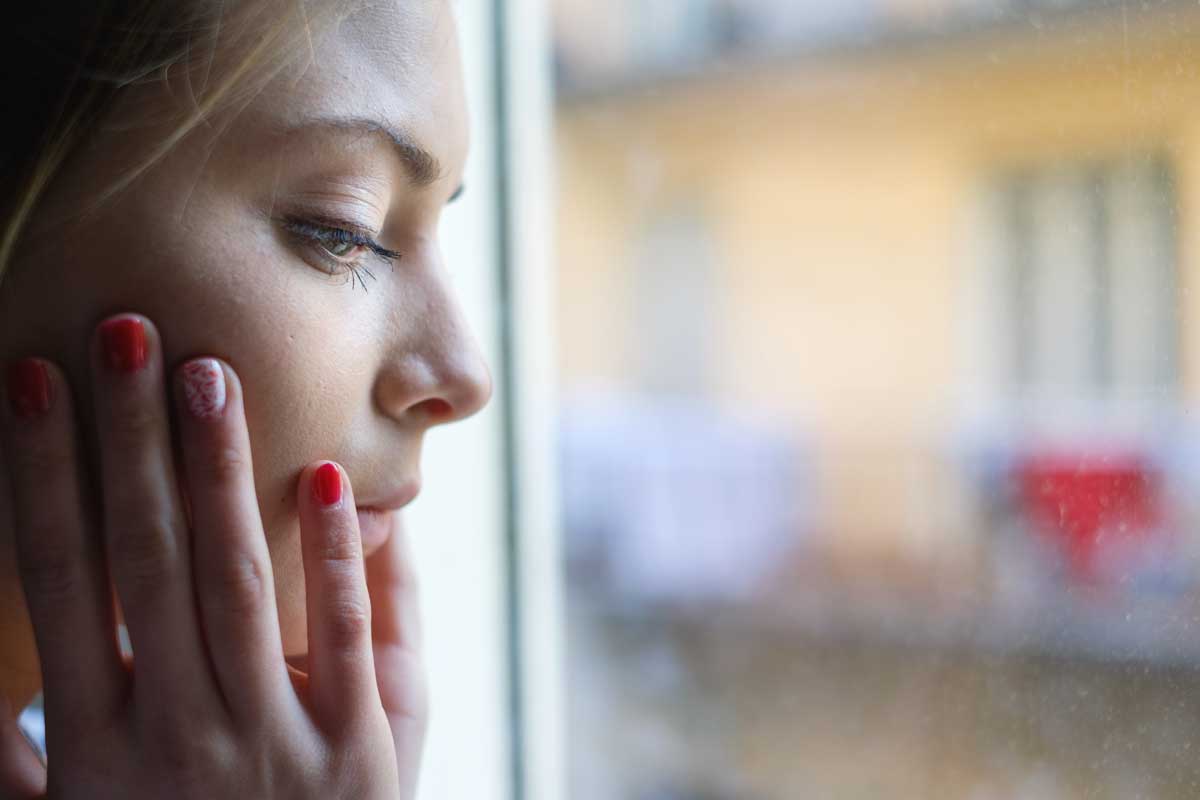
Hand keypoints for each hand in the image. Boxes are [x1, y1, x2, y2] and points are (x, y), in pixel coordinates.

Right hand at [0, 313, 425, 798]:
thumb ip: (14, 759)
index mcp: (92, 742)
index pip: (60, 581)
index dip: (44, 475)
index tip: (33, 382)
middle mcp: (176, 731)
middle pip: (147, 557)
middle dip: (132, 439)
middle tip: (125, 332)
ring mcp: (274, 740)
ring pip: (240, 580)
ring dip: (222, 469)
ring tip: (208, 373)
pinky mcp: (363, 751)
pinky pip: (350, 635)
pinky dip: (339, 556)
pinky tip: (330, 478)